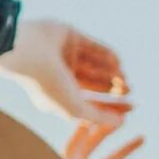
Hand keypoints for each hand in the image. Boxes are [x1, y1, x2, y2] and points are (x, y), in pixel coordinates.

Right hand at [0, 16, 133, 128]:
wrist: (28, 52)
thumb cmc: (47, 84)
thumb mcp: (75, 108)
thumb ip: (98, 116)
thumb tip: (121, 122)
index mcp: (58, 94)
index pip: (89, 101)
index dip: (110, 105)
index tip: (130, 108)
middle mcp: (61, 75)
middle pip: (95, 83)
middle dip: (113, 88)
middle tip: (129, 90)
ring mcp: (65, 54)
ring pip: (96, 65)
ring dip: (112, 72)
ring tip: (125, 80)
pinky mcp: (71, 36)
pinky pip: (95, 46)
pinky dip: (107, 55)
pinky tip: (118, 64)